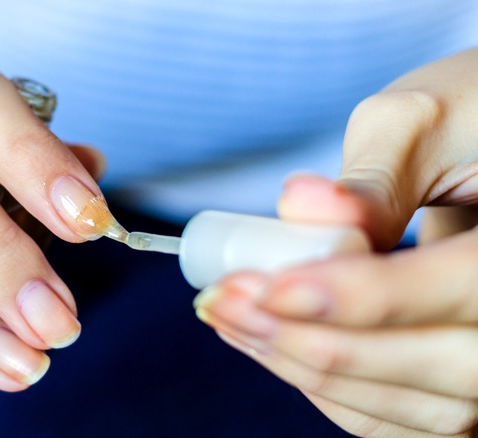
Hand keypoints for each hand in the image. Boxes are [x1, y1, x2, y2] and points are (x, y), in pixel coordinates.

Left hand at [195, 47, 477, 435]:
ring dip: (304, 366)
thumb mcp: (423, 122)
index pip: (462, 287)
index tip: (269, 286)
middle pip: (436, 368)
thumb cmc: (460, 122)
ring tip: (228, 316)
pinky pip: (399, 413)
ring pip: (412, 402)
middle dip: (314, 341)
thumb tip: (300, 205)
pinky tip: (266, 338)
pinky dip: (326, 385)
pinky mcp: (460, 382)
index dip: (360, 296)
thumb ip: (370, 176)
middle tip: (224, 301)